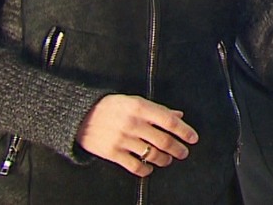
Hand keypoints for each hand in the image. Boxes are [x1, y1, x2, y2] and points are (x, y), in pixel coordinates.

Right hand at [77, 94, 198, 176]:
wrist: (79, 116)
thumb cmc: (111, 107)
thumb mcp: (134, 101)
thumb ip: (157, 109)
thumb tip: (179, 115)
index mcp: (140, 107)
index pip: (169, 121)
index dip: (184, 131)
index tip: (193, 138)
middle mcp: (133, 124)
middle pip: (163, 140)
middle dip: (178, 148)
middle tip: (184, 152)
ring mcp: (122, 139)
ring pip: (152, 154)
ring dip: (164, 160)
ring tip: (168, 160)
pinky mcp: (112, 153)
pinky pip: (135, 166)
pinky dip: (146, 170)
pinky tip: (150, 169)